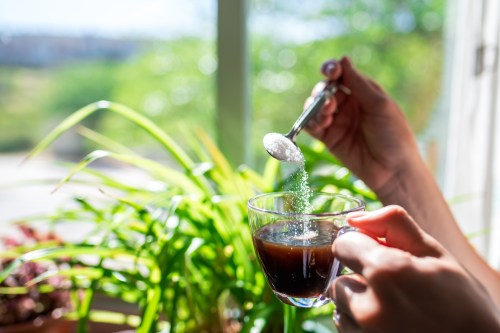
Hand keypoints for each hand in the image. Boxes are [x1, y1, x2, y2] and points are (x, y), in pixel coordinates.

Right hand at [305, 57, 419, 193]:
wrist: (393, 171)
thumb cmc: (394, 136)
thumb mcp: (379, 105)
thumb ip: (358, 84)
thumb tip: (343, 58)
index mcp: (363, 92)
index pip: (342, 74)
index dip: (332, 70)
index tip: (330, 71)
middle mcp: (348, 105)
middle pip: (325, 90)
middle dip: (323, 93)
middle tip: (331, 103)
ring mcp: (337, 122)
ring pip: (315, 107)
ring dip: (316, 108)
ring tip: (327, 117)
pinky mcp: (329, 139)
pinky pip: (312, 126)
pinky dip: (311, 122)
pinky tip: (321, 125)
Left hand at [331, 206, 499, 332]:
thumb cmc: (463, 302)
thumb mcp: (434, 252)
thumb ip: (392, 224)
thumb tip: (354, 219)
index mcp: (386, 272)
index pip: (343, 246)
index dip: (360, 246)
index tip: (378, 255)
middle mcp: (370, 306)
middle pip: (338, 279)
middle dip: (358, 277)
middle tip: (392, 286)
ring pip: (339, 306)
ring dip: (357, 302)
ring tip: (392, 308)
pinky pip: (345, 327)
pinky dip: (359, 323)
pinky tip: (388, 323)